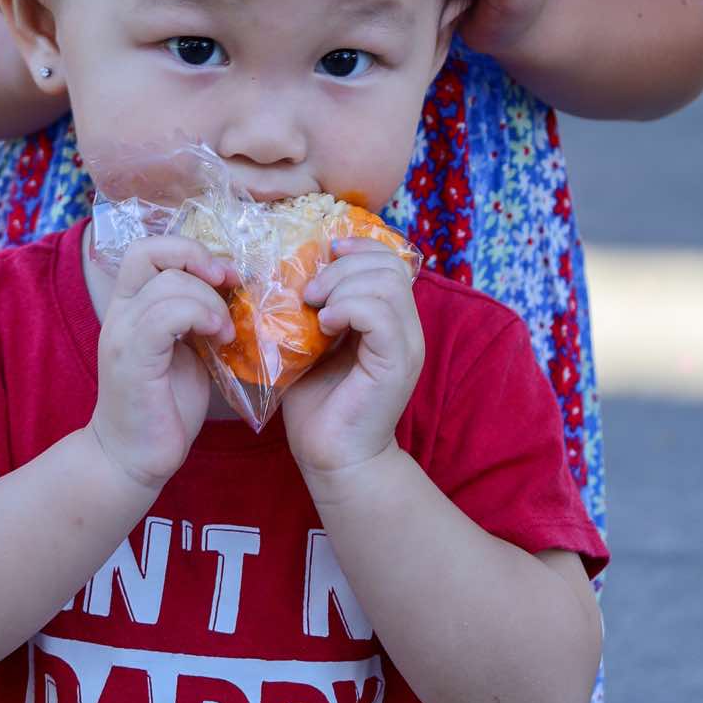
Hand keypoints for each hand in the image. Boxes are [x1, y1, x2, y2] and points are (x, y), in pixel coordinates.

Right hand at [92, 237, 235, 491]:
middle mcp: (120, 312)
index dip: (189, 248)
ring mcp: (122, 334)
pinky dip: (200, 315)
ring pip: (168, 283)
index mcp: (131, 305)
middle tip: (228, 285)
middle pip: (150, 250)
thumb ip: (198, 316)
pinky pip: (166, 315)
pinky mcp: (132, 360)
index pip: (149, 248)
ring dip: (210, 299)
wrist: (132, 459)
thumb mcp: (187, 349)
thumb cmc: (164, 406)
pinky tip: (218, 337)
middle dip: (198, 258)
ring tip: (226, 330)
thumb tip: (237, 290)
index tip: (224, 274)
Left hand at [282, 240, 423, 480]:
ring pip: (386, 283)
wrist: (331, 456)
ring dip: (343, 286)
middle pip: (389, 264)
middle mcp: (406, 328)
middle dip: (345, 266)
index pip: (390, 258)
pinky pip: (379, 314)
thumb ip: (318, 306)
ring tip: (318, 311)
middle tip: (312, 293)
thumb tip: (295, 269)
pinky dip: (348, 308)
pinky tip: (325, 326)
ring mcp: (406, 345)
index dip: (359, 245)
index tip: (326, 252)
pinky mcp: (396, 363)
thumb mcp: (314, 341)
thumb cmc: (319, 403)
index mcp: (390, 318)